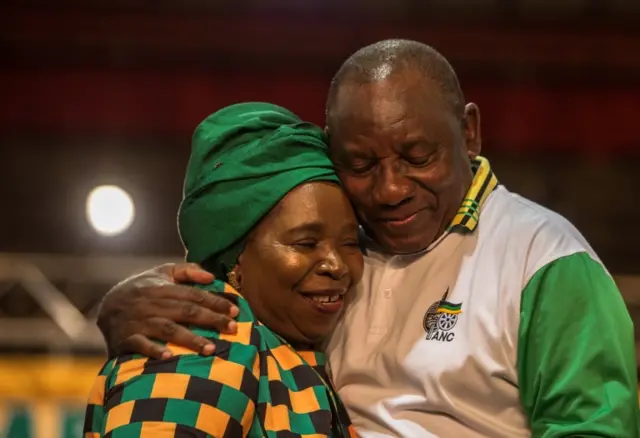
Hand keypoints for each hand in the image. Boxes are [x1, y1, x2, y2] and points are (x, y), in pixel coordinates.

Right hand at [97, 263, 239, 359]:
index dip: (215, 302)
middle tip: (232, 329)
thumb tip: (211, 276)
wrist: (106, 306)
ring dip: (190, 339)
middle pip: (187, 311)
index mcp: (163, 288)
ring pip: (168, 330)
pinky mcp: (127, 338)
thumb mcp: (161, 272)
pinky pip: (142, 345)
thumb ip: (187, 271)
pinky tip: (170, 357)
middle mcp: (153, 304)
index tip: (235, 311)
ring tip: (211, 349)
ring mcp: (140, 321)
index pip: (194, 294)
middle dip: (211, 320)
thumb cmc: (142, 288)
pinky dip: (155, 351)